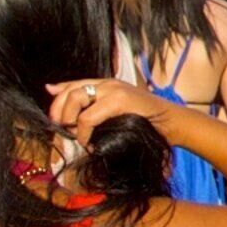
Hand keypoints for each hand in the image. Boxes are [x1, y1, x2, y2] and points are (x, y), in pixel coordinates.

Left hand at [47, 76, 173, 142]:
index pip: (72, 85)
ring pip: (76, 99)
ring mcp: (113, 90)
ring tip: (76, 135)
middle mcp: (108, 83)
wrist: (173, 123)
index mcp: (106, 84)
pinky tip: (89, 143)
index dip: (57, 99)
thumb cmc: (146, 123)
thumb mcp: (117, 114)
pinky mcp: (119, 101)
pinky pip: (89, 117)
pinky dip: (84, 133)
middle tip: (62, 130)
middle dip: (59, 111)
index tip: (54, 118)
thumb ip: (97, 112)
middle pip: (69, 90)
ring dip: (70, 120)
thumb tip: (72, 121)